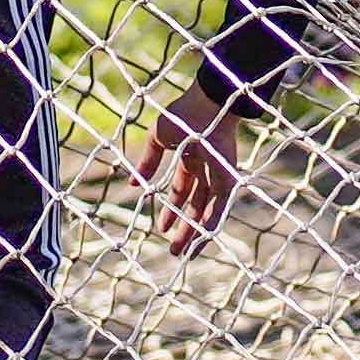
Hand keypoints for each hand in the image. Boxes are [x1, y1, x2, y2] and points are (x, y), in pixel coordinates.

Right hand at [134, 80, 247, 254]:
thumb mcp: (157, 139)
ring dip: (195, 233)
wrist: (206, 107)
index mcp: (189, 158)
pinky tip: (200, 241)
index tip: (161, 227)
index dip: (171, 209)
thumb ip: (147, 161)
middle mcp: (205, 170)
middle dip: (183, 227)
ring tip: (182, 252)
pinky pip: (219, 208)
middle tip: (173, 248)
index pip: (181, 189)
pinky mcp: (227, 180)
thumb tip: (132, 184)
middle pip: (194, 205)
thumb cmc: (182, 116)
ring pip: (206, 211)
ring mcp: (217, 176)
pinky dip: (210, 225)